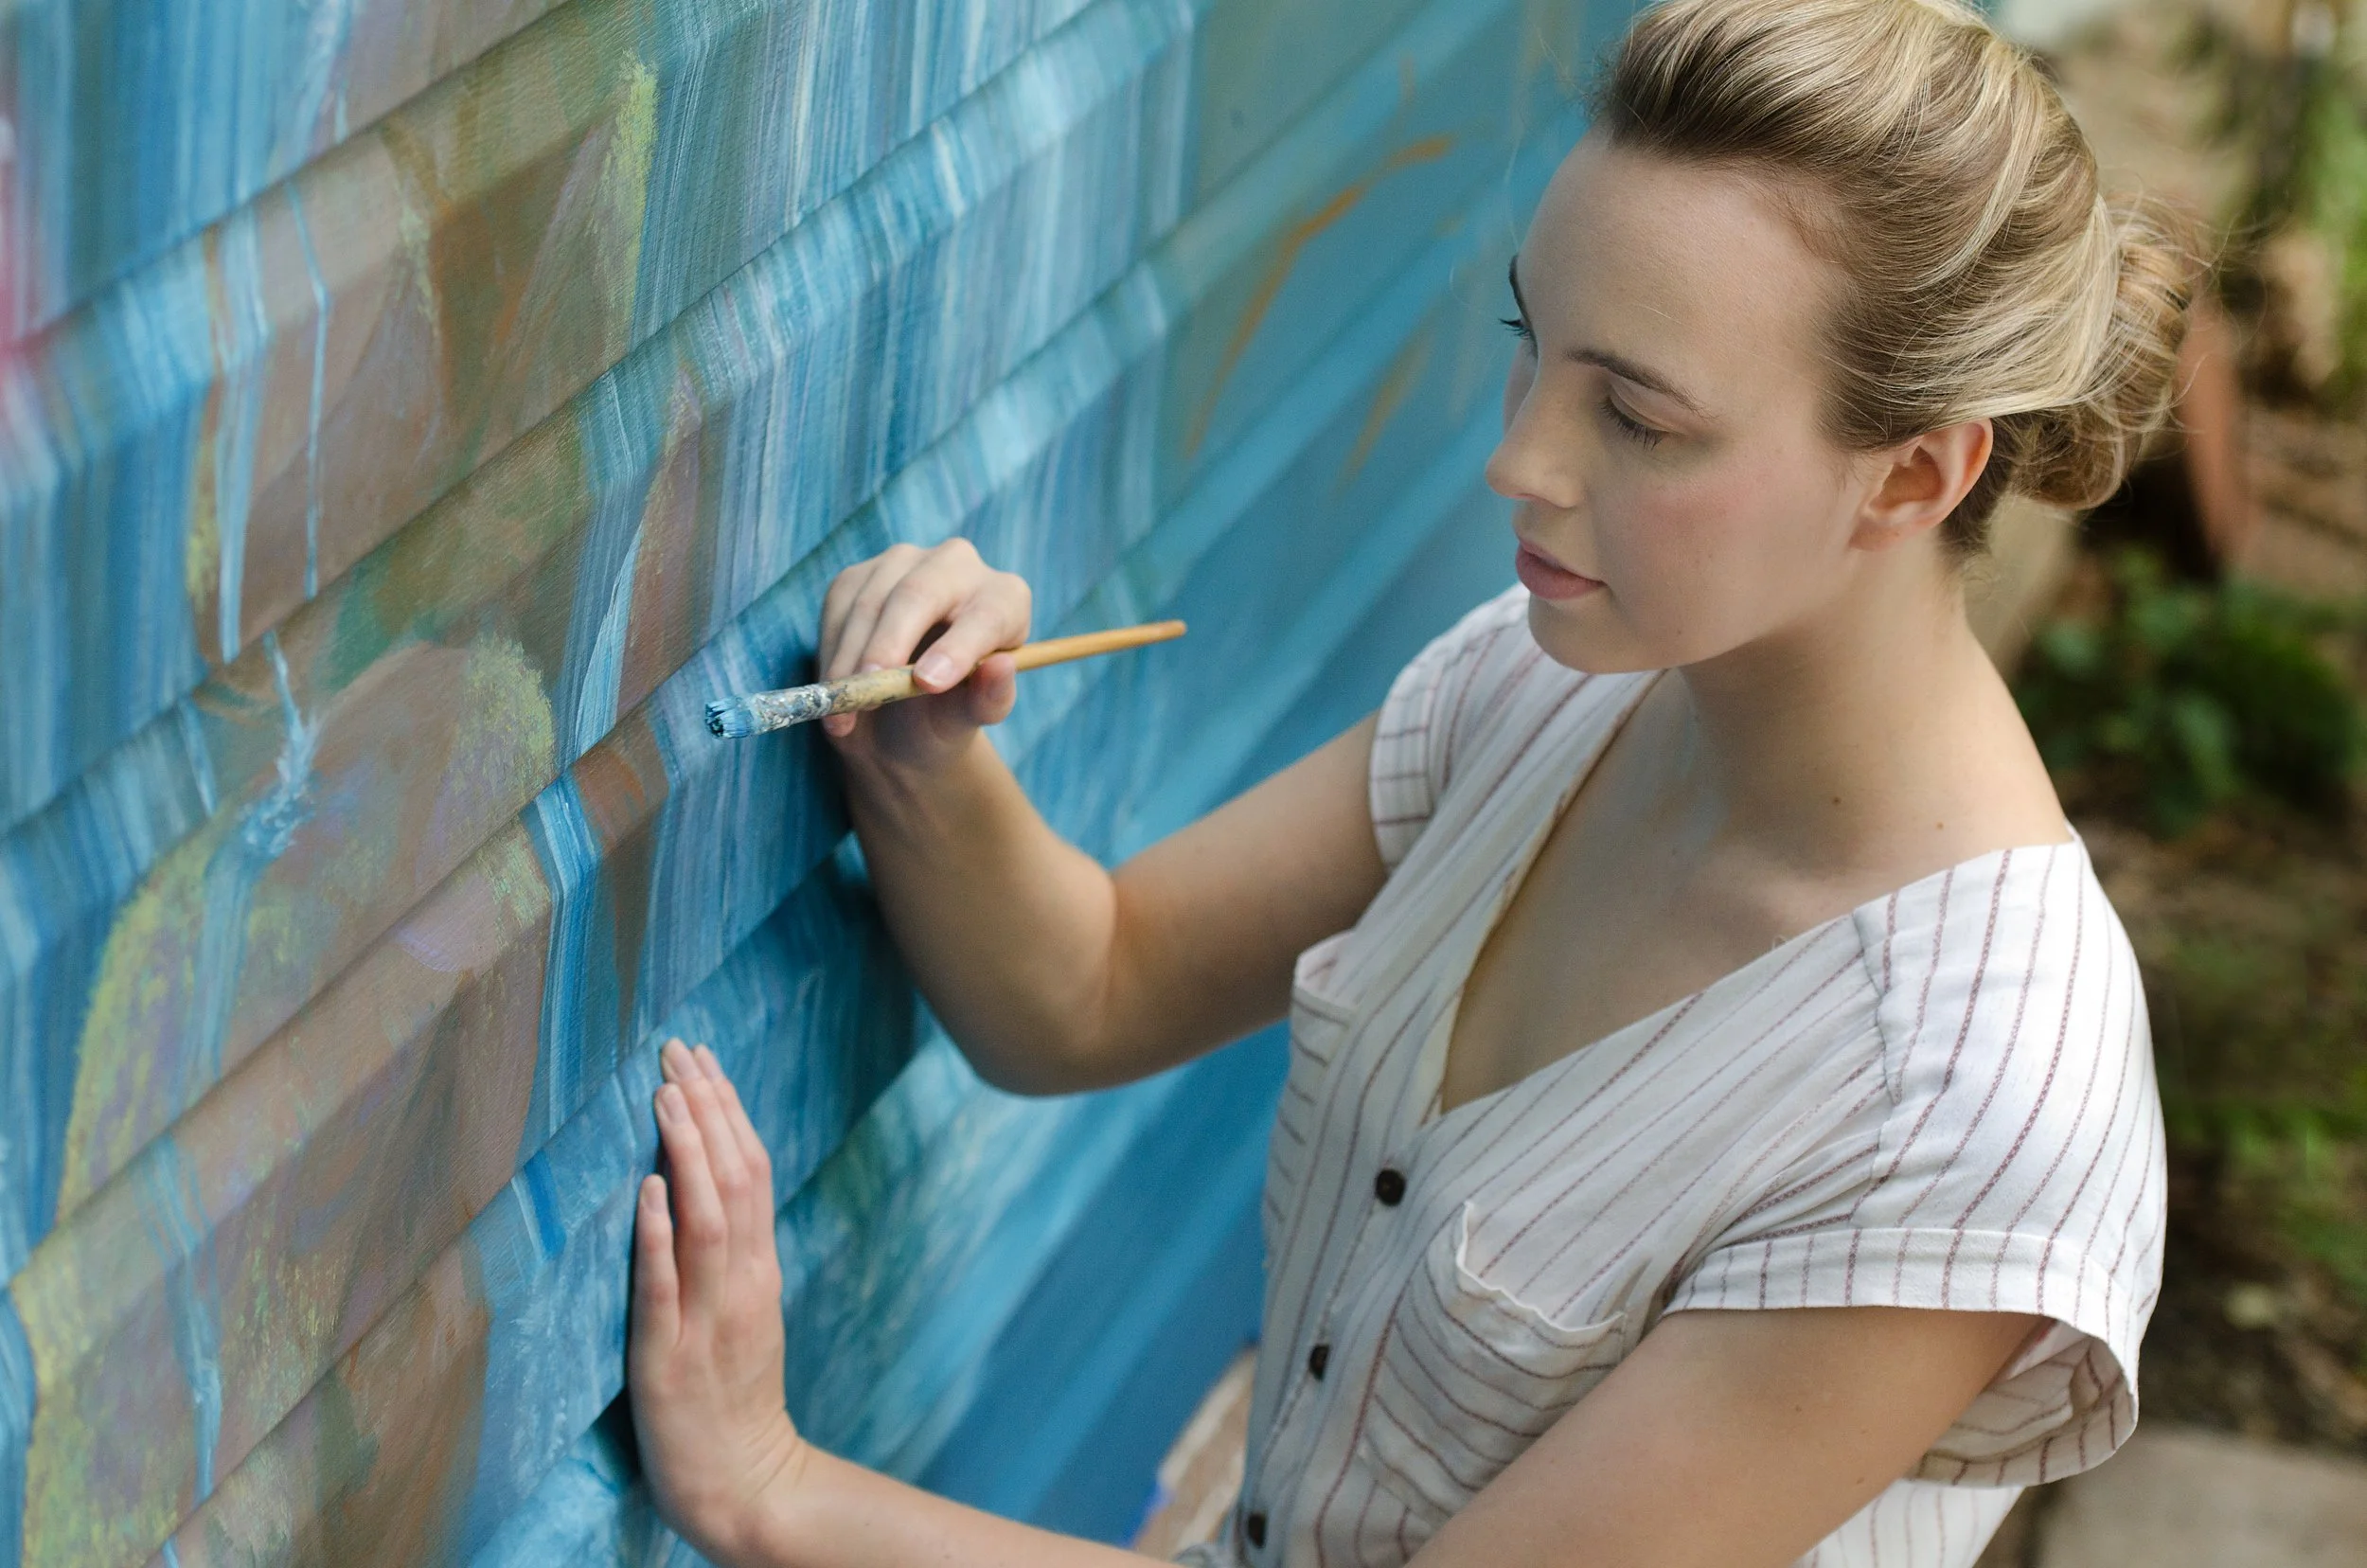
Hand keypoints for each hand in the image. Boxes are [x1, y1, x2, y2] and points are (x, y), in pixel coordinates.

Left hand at [630, 1039, 804, 1562]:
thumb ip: (733, 1250)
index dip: (726, 1109)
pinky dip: (659, 1237)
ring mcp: (707, 1321)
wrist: (747, 1484)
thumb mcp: (748, 1311)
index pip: (752, 1169)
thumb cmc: (737, 1398)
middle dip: (705, 1109)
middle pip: (734, 1179)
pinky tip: (646, 1193)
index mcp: (759, 1269)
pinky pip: (666, 1290)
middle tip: (677, 1050)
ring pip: (707, 1220)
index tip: (699, 1056)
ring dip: (685, 1154)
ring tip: (665, 1098)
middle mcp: (741, 1284)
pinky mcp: (668, 1362)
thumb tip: (702, 1180)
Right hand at [816, 538, 1031, 771]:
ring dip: (851, 660)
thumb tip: (1001, 667)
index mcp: (1005, 598)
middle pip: (921, 593)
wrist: (898, 719)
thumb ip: (990, 697)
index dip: (958, 648)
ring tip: (844, 714)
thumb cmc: (947, 714)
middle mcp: (958, 565)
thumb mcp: (971, 716)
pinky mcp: (858, 575)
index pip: (986, 616)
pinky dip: (834, 654)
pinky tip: (836, 690)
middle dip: (890, 643)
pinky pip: (839, 608)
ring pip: (871, 602)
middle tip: (869, 690)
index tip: (929, 684)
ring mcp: (904, 562)